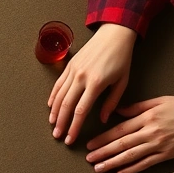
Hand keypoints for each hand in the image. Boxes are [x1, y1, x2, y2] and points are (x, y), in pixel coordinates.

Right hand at [48, 24, 136, 144]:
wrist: (114, 34)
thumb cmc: (121, 58)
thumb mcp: (122, 82)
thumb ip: (111, 102)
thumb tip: (102, 119)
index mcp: (96, 83)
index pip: (81, 111)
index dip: (74, 127)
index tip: (70, 138)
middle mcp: (81, 77)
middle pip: (66, 105)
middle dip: (60, 123)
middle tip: (57, 135)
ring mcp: (73, 70)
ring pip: (59, 96)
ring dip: (54, 112)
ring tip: (52, 124)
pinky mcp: (69, 65)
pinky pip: (58, 84)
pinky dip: (53, 96)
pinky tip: (51, 107)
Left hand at [85, 94, 173, 172]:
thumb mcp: (159, 101)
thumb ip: (137, 107)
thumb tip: (119, 112)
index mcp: (147, 117)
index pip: (120, 130)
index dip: (103, 138)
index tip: (91, 144)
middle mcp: (151, 132)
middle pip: (122, 144)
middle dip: (103, 152)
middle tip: (89, 159)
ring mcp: (159, 145)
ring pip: (131, 156)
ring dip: (113, 163)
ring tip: (99, 168)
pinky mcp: (167, 155)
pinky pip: (146, 164)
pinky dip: (132, 169)